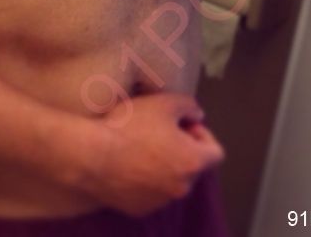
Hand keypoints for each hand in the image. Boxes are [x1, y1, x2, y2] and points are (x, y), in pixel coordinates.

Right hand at [82, 93, 224, 215]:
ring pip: (171, 180)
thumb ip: (188, 106)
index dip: (203, 134)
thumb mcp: (163, 102)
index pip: (216, 153)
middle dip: (181, 149)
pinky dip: (145, 179)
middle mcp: (182, 187)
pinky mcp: (139, 208)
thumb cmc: (131, 126)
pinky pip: (151, 191)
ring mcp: (160, 201)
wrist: (94, 155)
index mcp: (193, 162)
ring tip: (140, 146)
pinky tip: (128, 162)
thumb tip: (197, 115)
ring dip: (164, 165)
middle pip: (192, 167)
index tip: (182, 124)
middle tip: (159, 131)